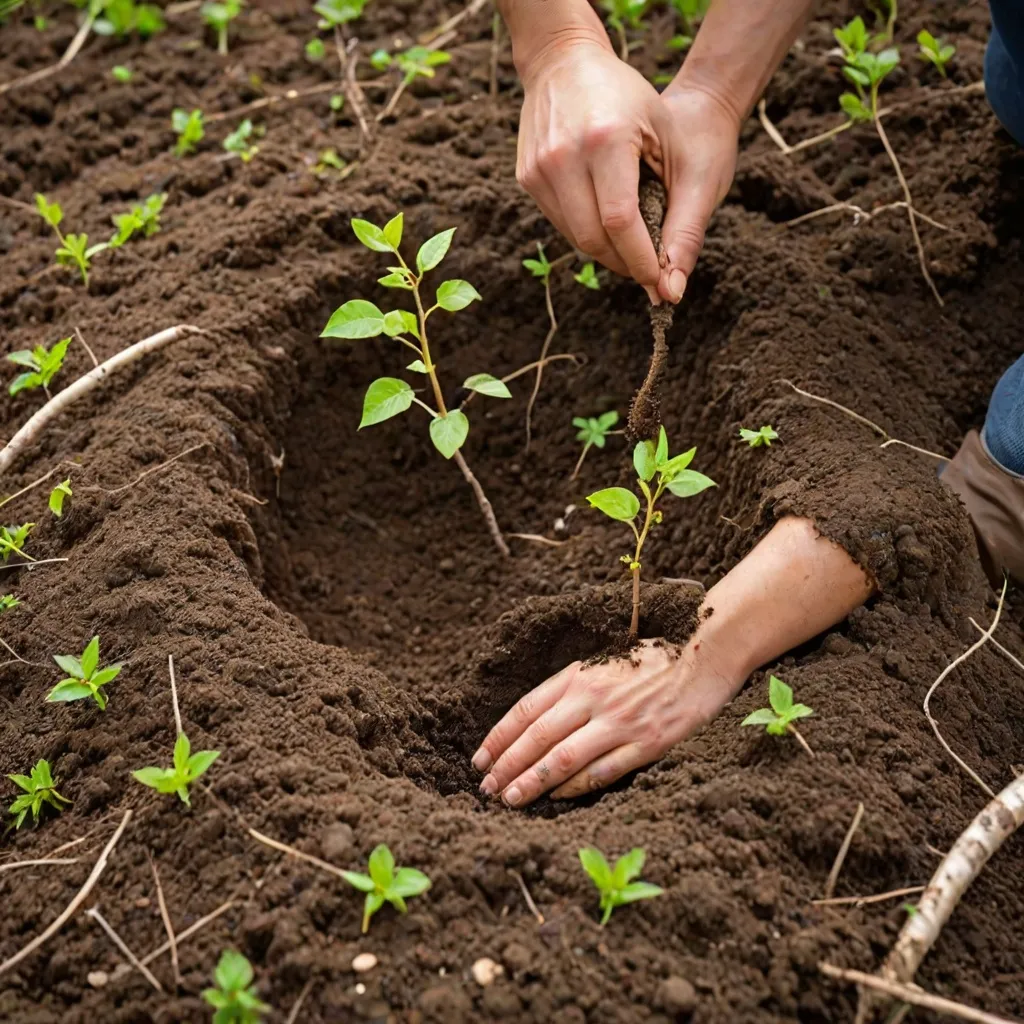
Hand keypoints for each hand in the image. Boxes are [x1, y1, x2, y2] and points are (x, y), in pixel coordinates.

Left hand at [471, 638, 744, 806]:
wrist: (705, 653)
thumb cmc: (654, 657)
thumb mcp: (605, 659)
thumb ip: (574, 686)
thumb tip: (537, 719)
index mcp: (581, 675)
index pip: (526, 709)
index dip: (499, 736)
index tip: (480, 758)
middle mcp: (594, 698)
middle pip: (538, 738)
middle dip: (507, 766)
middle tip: (486, 788)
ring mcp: (620, 723)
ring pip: (563, 759)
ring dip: (531, 782)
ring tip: (509, 799)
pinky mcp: (646, 744)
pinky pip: (601, 772)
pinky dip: (573, 787)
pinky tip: (555, 798)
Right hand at [515, 37, 739, 302]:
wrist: (564, 60)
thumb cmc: (630, 98)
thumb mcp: (667, 140)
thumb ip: (681, 218)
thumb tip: (672, 290)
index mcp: (604, 139)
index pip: (620, 224)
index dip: (641, 261)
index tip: (660, 282)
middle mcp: (563, 156)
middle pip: (593, 239)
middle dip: (624, 263)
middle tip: (649, 271)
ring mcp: (538, 168)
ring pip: (574, 238)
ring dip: (606, 253)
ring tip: (631, 249)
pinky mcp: (526, 177)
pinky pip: (559, 223)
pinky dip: (586, 232)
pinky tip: (606, 224)